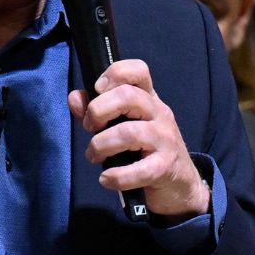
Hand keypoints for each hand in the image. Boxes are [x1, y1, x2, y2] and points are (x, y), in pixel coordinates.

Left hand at [68, 59, 208, 218]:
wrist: (180, 184)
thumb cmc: (145, 150)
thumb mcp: (123, 125)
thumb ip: (96, 110)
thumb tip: (75, 97)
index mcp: (148, 99)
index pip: (138, 71)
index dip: (114, 73)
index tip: (97, 90)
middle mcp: (159, 114)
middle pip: (128, 96)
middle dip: (98, 111)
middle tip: (90, 128)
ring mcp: (165, 140)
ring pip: (130, 133)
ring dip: (101, 145)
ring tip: (94, 156)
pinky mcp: (165, 168)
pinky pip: (140, 170)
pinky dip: (117, 176)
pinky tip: (106, 179)